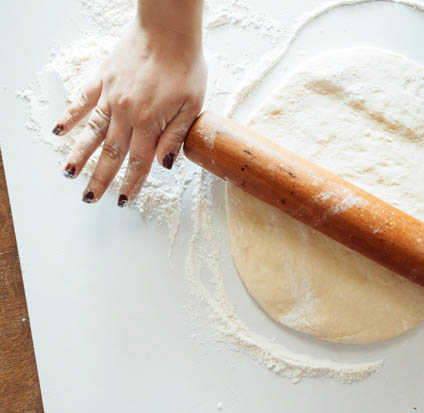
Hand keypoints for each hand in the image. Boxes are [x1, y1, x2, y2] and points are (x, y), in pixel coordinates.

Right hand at [52, 19, 205, 205]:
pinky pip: (82, 100)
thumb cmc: (185, 66)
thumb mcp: (192, 106)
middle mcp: (126, 112)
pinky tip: (59, 131)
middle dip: (100, 178)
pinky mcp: (103, 78)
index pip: (139, 161)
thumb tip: (164, 165)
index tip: (123, 200)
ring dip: (80, 154)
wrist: (169, 30)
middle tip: (90, 198)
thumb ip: (176, 137)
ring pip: (92, 131)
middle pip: (111, 153)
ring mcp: (111, 95)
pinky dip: (70, 116)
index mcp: (150, 122)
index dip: (131, 183)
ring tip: (69, 174)